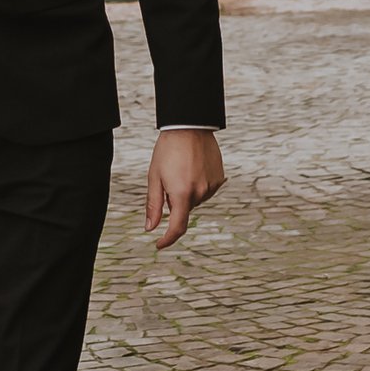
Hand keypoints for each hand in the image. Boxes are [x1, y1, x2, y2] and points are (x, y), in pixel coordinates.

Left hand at [144, 128, 223, 250]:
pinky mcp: (219, 178)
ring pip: (196, 200)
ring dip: (187, 192)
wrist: (189, 126)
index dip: (167, 240)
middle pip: (184, 209)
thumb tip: (150, 228)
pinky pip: (206, 190)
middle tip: (168, 178)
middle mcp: (200, 193)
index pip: (177, 227)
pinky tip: (193, 167)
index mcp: (182, 194)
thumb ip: (153, 205)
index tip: (159, 244)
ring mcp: (212, 186)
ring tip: (182, 168)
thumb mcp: (155, 177)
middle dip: (175, 201)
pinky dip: (198, 185)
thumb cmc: (167, 150)